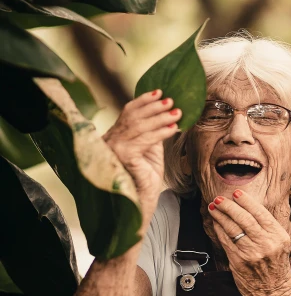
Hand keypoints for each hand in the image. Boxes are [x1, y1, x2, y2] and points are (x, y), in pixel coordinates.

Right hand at [103, 89, 181, 222]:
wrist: (140, 203)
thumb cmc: (145, 178)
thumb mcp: (149, 149)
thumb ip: (152, 132)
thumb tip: (165, 111)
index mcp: (113, 136)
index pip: (127, 112)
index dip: (144, 100)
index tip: (159, 91)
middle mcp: (109, 140)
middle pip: (133, 116)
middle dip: (154, 107)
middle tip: (172, 100)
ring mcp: (114, 148)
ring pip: (140, 126)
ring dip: (161, 117)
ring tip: (177, 112)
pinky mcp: (123, 156)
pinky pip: (145, 139)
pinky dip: (161, 132)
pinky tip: (174, 128)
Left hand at [208, 190, 290, 295]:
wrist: (273, 293)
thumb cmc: (276, 266)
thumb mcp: (281, 244)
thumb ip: (268, 227)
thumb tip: (248, 207)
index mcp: (279, 236)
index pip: (260, 213)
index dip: (246, 201)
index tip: (236, 193)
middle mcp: (266, 244)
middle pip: (244, 219)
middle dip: (229, 206)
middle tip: (220, 198)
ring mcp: (252, 254)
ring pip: (232, 229)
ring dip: (220, 216)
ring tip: (214, 207)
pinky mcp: (238, 262)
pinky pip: (226, 241)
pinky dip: (219, 230)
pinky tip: (216, 223)